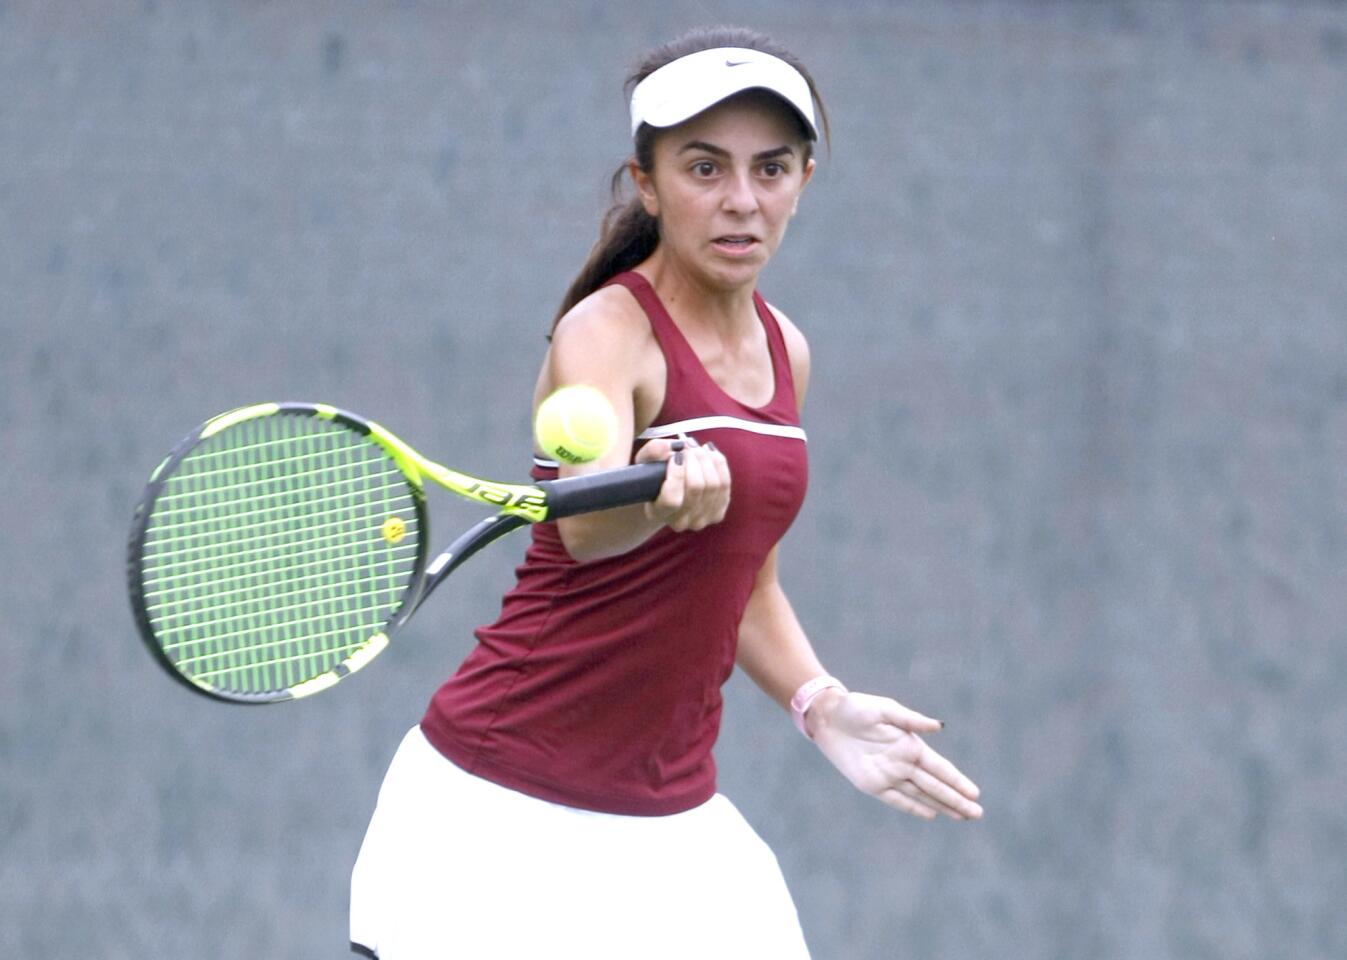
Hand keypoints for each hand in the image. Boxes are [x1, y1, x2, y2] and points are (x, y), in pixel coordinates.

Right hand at [635, 437, 730, 531]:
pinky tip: (708, 453)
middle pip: (696, 487)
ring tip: (696, 447)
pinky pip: (725, 484)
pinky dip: (718, 463)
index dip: (676, 475)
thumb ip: (653, 450)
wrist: (670, 494)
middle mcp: (680, 522)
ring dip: (706, 459)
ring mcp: (700, 521)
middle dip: (693, 459)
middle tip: (687, 445)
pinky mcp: (717, 514)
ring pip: (713, 484)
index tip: (675, 457)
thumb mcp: (646, 461)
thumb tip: (675, 447)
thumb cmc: (654, 476)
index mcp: (657, 512)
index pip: (671, 500)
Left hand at [810, 691, 982, 820]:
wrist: (827, 718)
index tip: (975, 794)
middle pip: (935, 785)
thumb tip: (939, 727)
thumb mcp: (884, 709)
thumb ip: (911, 720)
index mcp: (910, 744)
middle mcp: (903, 762)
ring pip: (921, 795)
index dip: (957, 781)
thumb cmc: (856, 708)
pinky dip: (913, 807)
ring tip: (962, 817)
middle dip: (956, 799)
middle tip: (977, 814)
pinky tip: (931, 814)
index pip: (940, 768)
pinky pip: (897, 799)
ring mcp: (889, 775)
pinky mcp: (872, 784)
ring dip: (942, 806)